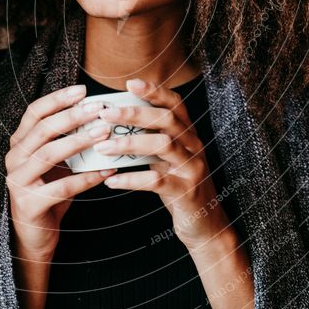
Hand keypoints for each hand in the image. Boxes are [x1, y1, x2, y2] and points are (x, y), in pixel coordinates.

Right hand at [5, 84, 116, 257]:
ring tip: (105, 134)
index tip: (82, 90)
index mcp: (19, 144)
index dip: (57, 99)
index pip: (34, 112)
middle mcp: (14, 159)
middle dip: (73, 116)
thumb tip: (99, 115)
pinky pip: (62, 187)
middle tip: (99, 109)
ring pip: (50, 154)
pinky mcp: (29, 204)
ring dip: (80, 142)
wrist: (34, 236)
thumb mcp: (55, 163)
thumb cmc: (50, 193)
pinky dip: (87, 178)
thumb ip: (67, 140)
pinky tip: (107, 171)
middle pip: (43, 130)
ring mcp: (18, 181)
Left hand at [92, 77, 232, 251]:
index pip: (175, 104)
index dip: (155, 91)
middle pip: (167, 120)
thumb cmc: (179, 186)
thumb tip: (113, 124)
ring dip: (130, 143)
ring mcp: (192, 169)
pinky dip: (131, 179)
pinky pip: (157, 181)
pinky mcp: (186, 192)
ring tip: (103, 147)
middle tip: (105, 114)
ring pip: (163, 145)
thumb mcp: (167, 159)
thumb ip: (150, 140)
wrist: (205, 225)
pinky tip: (111, 180)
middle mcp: (194, 147)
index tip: (130, 83)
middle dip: (134, 113)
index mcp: (189, 135)